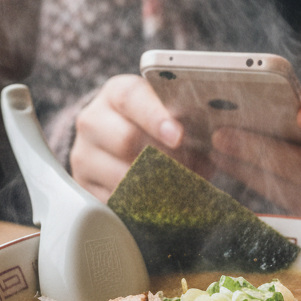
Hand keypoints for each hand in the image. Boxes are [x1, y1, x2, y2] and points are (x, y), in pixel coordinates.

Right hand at [70, 75, 201, 201]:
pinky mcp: (83, 186)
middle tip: (187, 167)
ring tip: (178, 185)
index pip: (131, 99)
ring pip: (120, 176)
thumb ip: (188, 120)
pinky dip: (141, 206)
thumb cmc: (157, 128)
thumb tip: (217, 138)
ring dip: (155, 185)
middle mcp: (93, 120)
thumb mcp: (170, 114)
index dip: (156, 118)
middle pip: (125, 140)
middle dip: (162, 157)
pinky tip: (158, 201)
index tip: (178, 136)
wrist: (119, 143)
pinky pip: (114, 201)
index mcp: (116, 93)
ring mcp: (83, 155)